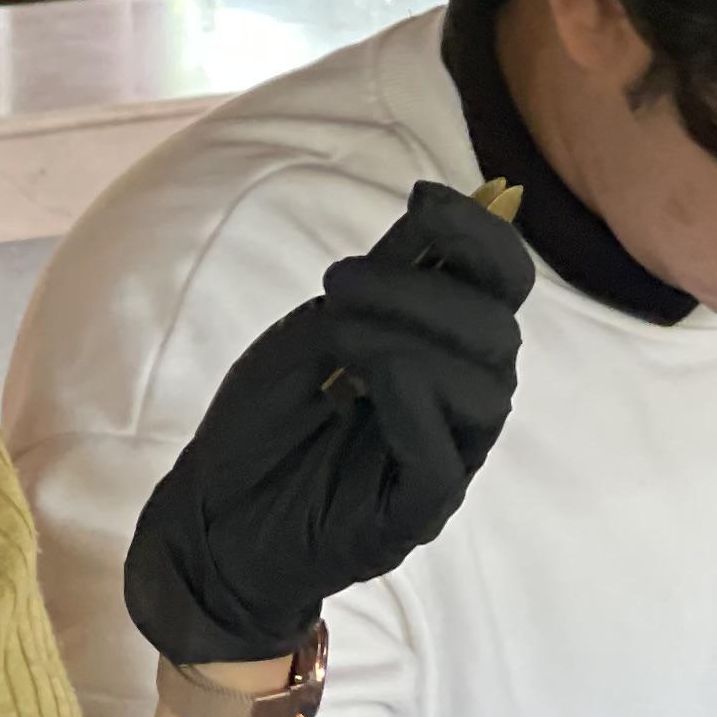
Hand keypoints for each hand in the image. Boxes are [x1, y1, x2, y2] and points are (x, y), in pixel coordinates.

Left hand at [124, 180, 532, 664]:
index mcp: (448, 351)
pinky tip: (366, 382)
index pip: (503, 287)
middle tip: (338, 285)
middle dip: (423, 289)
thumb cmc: (268, 422)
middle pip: (499, 332)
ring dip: (409, 339)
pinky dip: (412, 402)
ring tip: (335, 335)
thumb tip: (441, 206)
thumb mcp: (323, 325)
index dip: (481, 236)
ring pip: (486, 390)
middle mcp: (460, 404)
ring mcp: (445, 459)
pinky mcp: (416, 512)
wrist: (213, 517)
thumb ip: (388, 277)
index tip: (423, 199)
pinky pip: (443, 456)